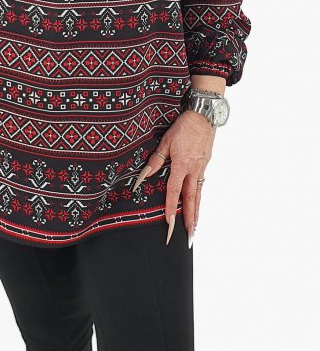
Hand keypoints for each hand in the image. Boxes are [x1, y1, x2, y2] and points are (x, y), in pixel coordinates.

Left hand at [133, 110, 215, 244]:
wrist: (204, 115)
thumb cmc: (183, 127)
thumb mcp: (166, 142)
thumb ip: (156, 160)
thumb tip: (144, 175)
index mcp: (181, 165)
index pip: (174, 191)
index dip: (171, 207)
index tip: (169, 221)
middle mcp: (193, 169)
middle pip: (191, 198)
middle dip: (190, 218)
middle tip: (190, 235)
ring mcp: (201, 167)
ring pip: (198, 193)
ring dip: (197, 211)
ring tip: (195, 226)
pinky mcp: (205, 163)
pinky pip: (201, 183)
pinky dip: (199, 196)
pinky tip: (197, 202)